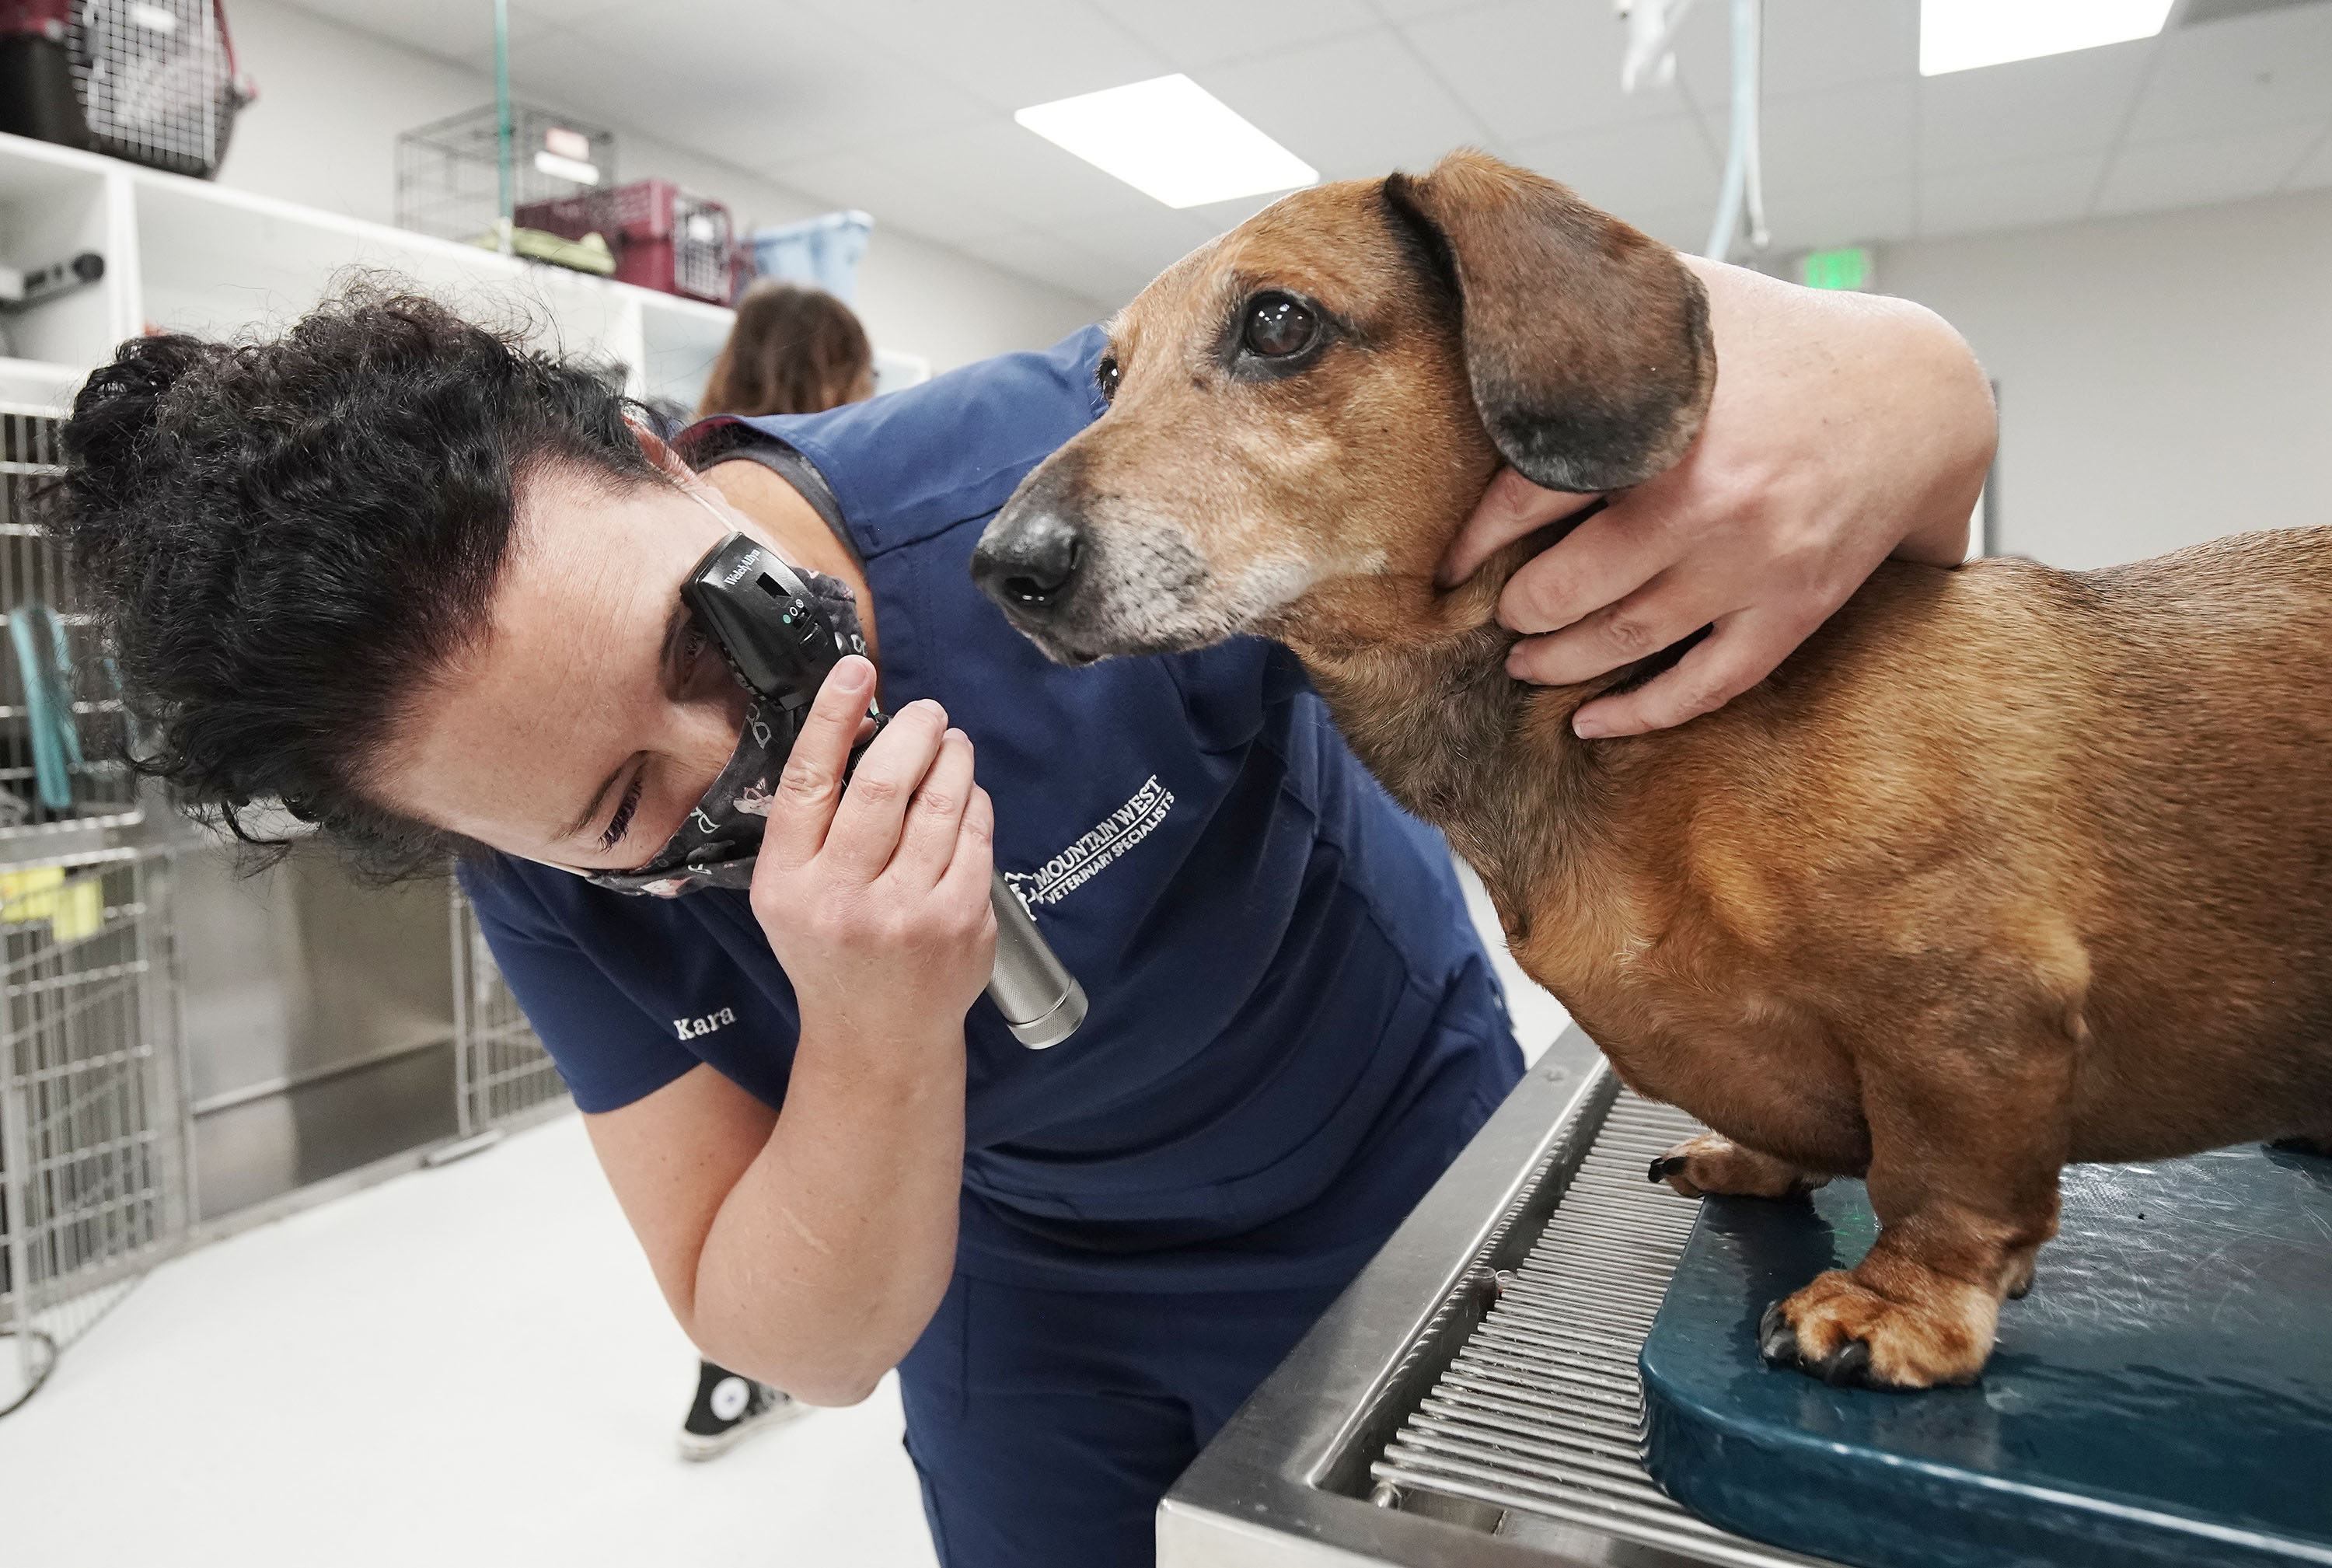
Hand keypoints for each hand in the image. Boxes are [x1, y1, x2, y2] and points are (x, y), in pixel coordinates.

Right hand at [751, 655, 996, 1042]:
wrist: (877, 1036)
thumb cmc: (831, 949)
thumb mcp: (788, 894)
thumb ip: (812, 824)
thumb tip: (862, 729)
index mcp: (787, 884)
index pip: (809, 782)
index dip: (835, 717)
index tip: (857, 670)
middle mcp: (842, 899)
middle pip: (882, 784)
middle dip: (913, 731)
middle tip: (927, 712)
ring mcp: (907, 914)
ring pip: (939, 803)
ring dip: (951, 758)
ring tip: (951, 744)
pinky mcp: (961, 922)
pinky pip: (974, 834)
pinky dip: (972, 802)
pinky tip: (965, 796)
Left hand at [1440, 259, 1994, 737]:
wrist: (1921, 395)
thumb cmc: (1788, 343)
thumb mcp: (1691, 300)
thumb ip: (1601, 309)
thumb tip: (1505, 300)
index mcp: (1666, 422)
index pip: (1532, 493)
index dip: (1478, 537)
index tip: (1450, 561)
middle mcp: (1707, 501)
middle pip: (1570, 584)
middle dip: (1520, 610)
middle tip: (1496, 613)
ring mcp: (1754, 564)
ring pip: (1625, 639)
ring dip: (1560, 661)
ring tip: (1525, 662)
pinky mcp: (1795, 609)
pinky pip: (1707, 684)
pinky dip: (1644, 713)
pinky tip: (1594, 724)